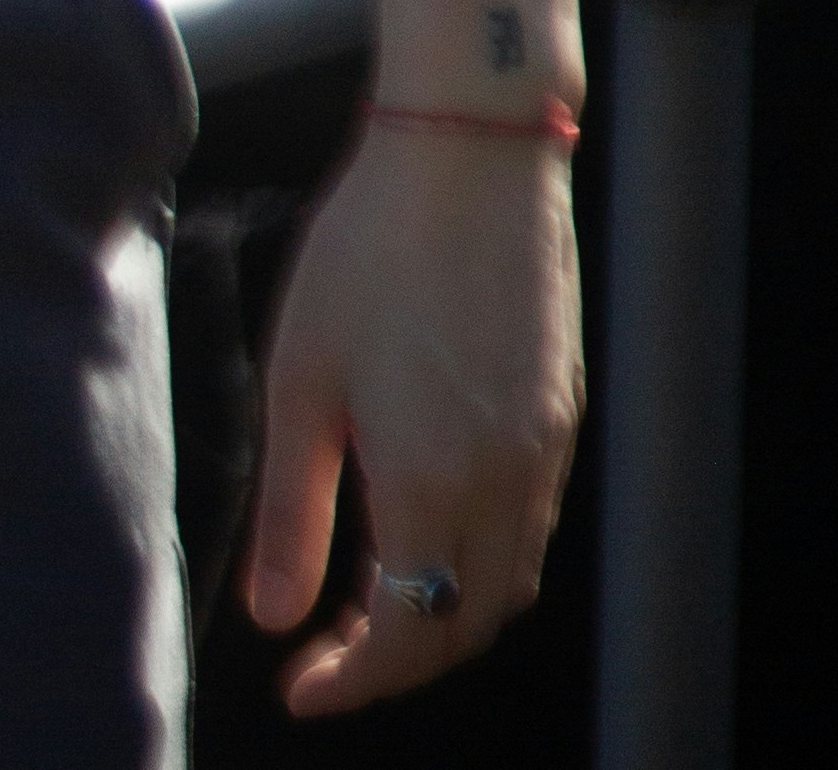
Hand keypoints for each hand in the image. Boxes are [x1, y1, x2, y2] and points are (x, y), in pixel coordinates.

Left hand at [245, 122, 583, 714]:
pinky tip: (430, 515)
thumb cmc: (370, 247)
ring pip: (508, 580)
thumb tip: (273, 617)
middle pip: (466, 626)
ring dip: (447, 612)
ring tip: (374, 590)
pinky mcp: (563, 411)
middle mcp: (505, 483)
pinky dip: (482, 553)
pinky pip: (531, 523)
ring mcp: (546, 449)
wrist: (470, 148)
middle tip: (333, 650)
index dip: (351, 680)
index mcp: (433, 482)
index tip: (300, 689)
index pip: (403, 636)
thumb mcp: (302, 377)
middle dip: (401, 658)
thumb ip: (293, 509)